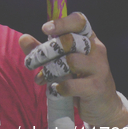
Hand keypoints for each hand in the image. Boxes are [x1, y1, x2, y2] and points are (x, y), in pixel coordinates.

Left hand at [18, 12, 127, 128]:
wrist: (104, 107)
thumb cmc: (81, 80)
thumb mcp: (63, 63)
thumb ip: (44, 51)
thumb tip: (23, 38)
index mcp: (90, 40)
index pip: (80, 22)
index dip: (62, 22)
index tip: (45, 29)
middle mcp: (97, 50)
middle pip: (70, 41)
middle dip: (46, 51)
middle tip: (32, 62)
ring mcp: (99, 68)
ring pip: (70, 61)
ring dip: (50, 71)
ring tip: (43, 79)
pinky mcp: (96, 87)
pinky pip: (71, 84)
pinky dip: (58, 89)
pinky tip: (56, 91)